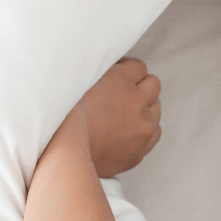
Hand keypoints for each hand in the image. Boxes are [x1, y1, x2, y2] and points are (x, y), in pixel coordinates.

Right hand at [58, 57, 161, 177]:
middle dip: (140, 86)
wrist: (64, 153)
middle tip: (123, 93)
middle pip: (153, 85)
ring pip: (156, 109)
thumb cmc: (64, 116)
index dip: (127, 69)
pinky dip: (145, 129)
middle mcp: (137, 101)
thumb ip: (101, 72)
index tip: (117, 75)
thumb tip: (110, 67)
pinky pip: (154, 132)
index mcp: (121, 80)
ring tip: (126, 113)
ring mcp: (143, 126)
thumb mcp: (78, 81)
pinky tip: (130, 130)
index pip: (138, 67)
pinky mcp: (141, 149)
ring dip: (145, 107)